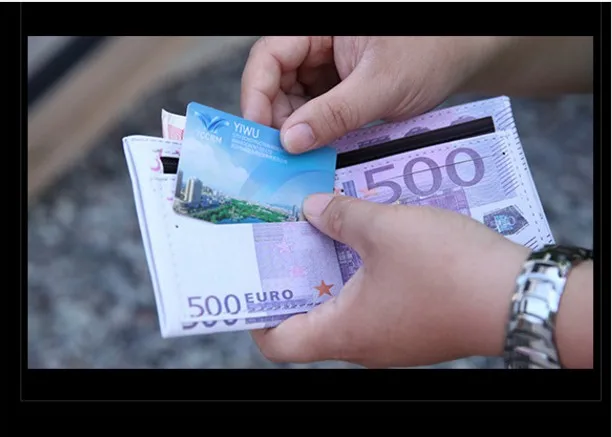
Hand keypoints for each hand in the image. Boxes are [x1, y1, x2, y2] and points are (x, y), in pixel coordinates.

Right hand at [240, 36, 505, 152]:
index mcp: (320, 27)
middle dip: (275, 118)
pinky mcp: (339, 85)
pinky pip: (314, 107)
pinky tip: (316, 149)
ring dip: (293, 128)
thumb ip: (334, 114)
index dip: (256, 93)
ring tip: (300, 157)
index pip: (270, 56)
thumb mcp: (380, 86)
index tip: (259, 133)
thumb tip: (290, 142)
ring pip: (292, 97)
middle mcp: (318, 43)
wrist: (463, 55)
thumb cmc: (431, 52)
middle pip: (276, 79)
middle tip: (279, 156)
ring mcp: (327, 65)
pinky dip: (313, 130)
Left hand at [251, 195, 529, 367]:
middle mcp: (364, 345)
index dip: (257, 313)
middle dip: (295, 278)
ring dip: (331, 271)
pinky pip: (375, 304)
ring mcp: (392, 339)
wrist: (520, 295)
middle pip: (309, 320)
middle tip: (287, 238)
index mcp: (345, 332)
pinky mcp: (416, 326)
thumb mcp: (383, 228)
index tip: (253, 278)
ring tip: (325, 230)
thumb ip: (339, 216)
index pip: (278, 342)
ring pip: (344, 309)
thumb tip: (311, 210)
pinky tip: (369, 241)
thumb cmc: (445, 267)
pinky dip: (362, 276)